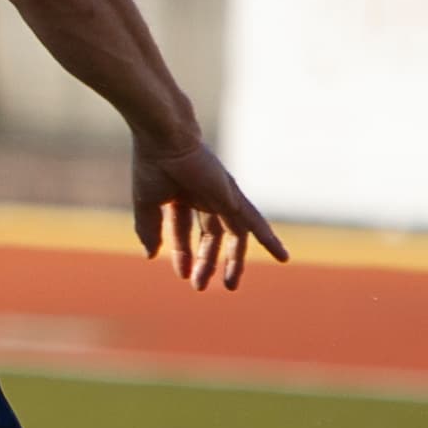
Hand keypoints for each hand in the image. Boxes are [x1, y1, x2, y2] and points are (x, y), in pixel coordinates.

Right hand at [131, 135, 287, 290]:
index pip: (185, 232)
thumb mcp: (147, 204)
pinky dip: (268, 238)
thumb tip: (150, 255)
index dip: (183, 254)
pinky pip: (254, 222)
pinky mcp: (233, 196)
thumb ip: (149, 229)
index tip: (182, 275)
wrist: (164, 140)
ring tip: (232, 284)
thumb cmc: (152, 165)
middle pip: (212, 236)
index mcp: (183, 195)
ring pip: (235, 234)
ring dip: (235, 260)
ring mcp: (223, 196)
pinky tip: (281, 256)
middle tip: (200, 287)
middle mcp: (206, 196)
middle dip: (207, 261)